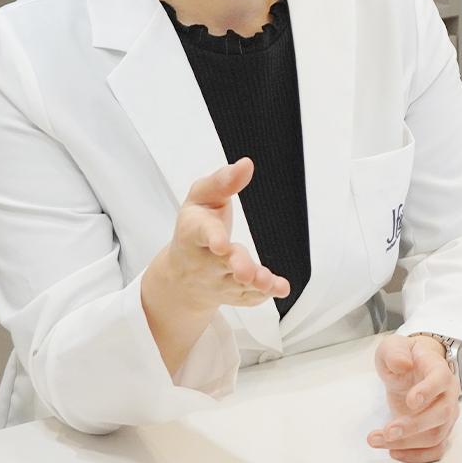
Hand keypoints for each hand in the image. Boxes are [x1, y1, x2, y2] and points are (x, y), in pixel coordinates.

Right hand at [164, 157, 289, 311]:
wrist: (181, 275)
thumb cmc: (196, 227)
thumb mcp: (201, 198)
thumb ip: (222, 182)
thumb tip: (246, 165)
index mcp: (194, 232)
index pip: (202, 233)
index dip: (213, 238)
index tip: (221, 243)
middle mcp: (204, 260)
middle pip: (221, 264)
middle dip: (236, 266)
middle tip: (246, 271)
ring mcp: (219, 281)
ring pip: (238, 284)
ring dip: (254, 283)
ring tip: (268, 282)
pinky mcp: (234, 294)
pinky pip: (249, 297)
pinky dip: (264, 294)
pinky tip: (280, 288)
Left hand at [367, 334, 460, 462]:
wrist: (412, 368)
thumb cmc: (405, 357)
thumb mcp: (393, 346)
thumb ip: (395, 352)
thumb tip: (402, 364)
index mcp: (438, 369)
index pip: (441, 379)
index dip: (429, 391)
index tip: (410, 400)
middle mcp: (448, 394)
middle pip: (441, 413)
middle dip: (414, 426)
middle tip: (388, 431)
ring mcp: (446, 415)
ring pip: (436, 436)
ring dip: (407, 444)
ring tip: (377, 440)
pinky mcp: (438, 431)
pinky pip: (435, 451)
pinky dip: (416, 456)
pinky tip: (393, 452)